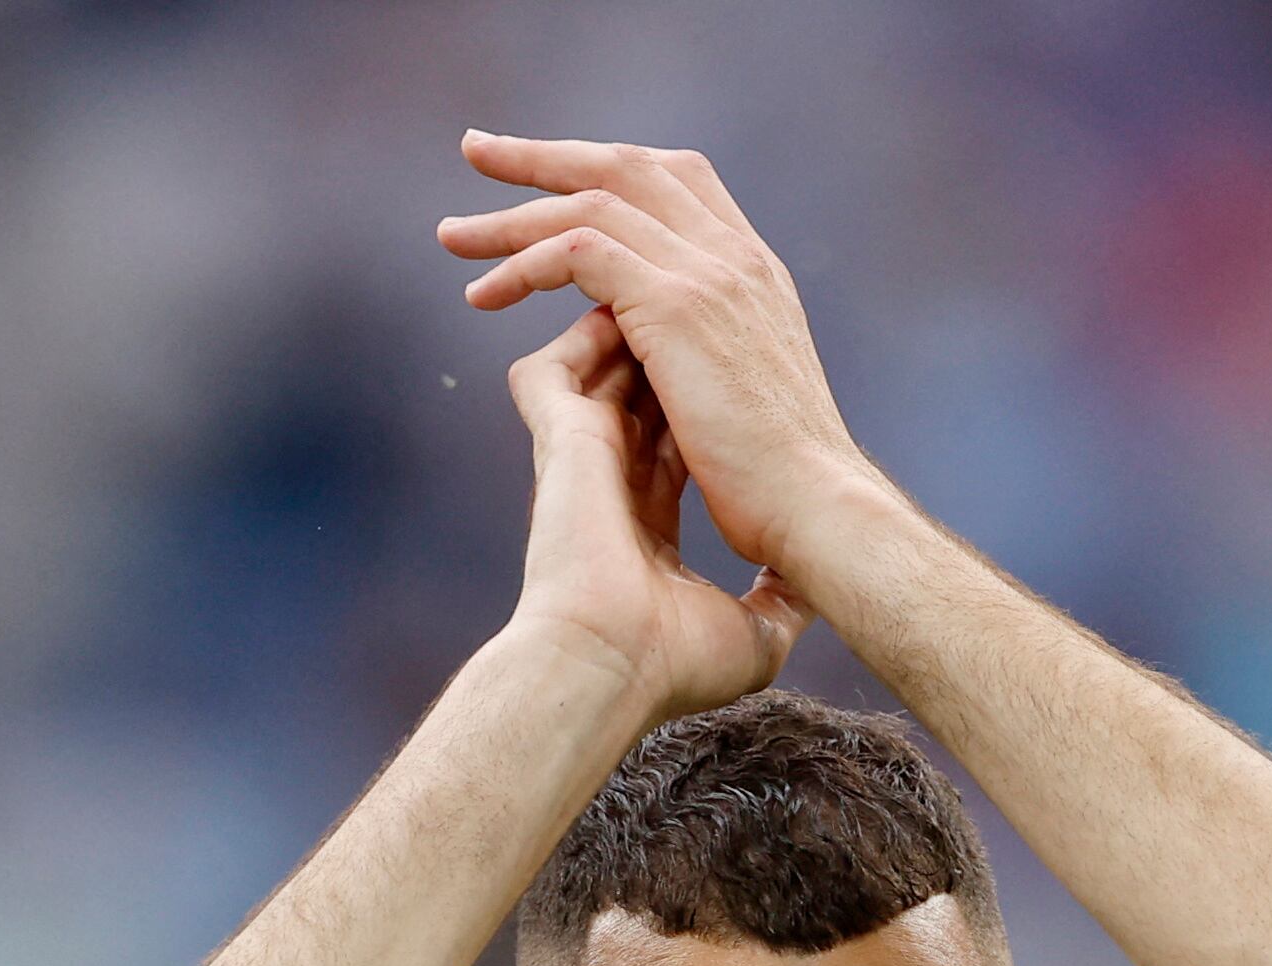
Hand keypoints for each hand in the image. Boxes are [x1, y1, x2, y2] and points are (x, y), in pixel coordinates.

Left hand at [441, 134, 890, 588]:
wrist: (817, 507)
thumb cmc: (786, 485)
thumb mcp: (752, 398)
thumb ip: (713, 357)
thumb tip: (669, 369)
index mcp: (754, 271)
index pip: (675, 179)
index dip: (607, 167)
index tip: (553, 177)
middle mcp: (734, 255)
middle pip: (626, 166)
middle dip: (544, 156)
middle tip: (478, 151)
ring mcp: (708, 272)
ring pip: (592, 200)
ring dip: (514, 214)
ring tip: (454, 238)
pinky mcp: (675, 304)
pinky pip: (580, 249)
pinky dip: (526, 262)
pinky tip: (488, 293)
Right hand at [501, 303, 804, 722]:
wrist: (616, 661)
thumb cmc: (673, 663)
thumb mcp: (755, 636)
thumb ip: (782, 605)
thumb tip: (816, 591)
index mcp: (651, 520)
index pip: (676, 442)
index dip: (702, 407)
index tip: (742, 388)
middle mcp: (614, 481)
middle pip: (636, 391)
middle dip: (666, 351)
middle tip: (709, 320)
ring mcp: (580, 459)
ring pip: (596, 369)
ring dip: (629, 331)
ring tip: (672, 302)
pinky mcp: (557, 438)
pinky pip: (552, 365)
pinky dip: (581, 336)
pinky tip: (625, 316)